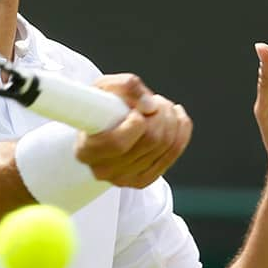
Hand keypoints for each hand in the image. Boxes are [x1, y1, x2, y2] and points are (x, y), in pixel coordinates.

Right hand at [76, 73, 191, 188]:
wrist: (96, 130)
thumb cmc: (97, 108)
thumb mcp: (103, 87)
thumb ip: (125, 87)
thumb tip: (150, 105)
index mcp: (87, 150)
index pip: (119, 142)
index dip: (137, 121)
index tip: (136, 109)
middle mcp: (104, 170)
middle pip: (151, 141)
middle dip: (161, 113)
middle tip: (155, 101)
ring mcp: (124, 178)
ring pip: (166, 146)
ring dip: (171, 119)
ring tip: (162, 107)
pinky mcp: (142, 180)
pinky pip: (172, 155)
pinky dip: (181, 132)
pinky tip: (177, 118)